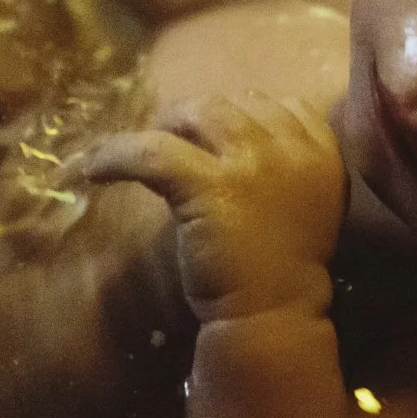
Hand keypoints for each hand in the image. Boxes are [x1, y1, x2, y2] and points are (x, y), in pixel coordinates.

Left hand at [82, 94, 344, 324]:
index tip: (221, 136)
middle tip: (174, 140)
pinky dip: (116, 155)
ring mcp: (252, 163)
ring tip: (145, 150)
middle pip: (237, 103)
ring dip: (167, 124)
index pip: (283, 104)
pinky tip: (95, 170)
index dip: (247, 113)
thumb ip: (285, 163)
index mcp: (321, 152)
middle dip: (202, 116)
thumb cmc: (284, 268)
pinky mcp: (211, 184)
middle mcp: (292, 148)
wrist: (272, 314)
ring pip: (198, 112)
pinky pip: (153, 151)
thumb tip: (231, 131)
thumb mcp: (306, 203)